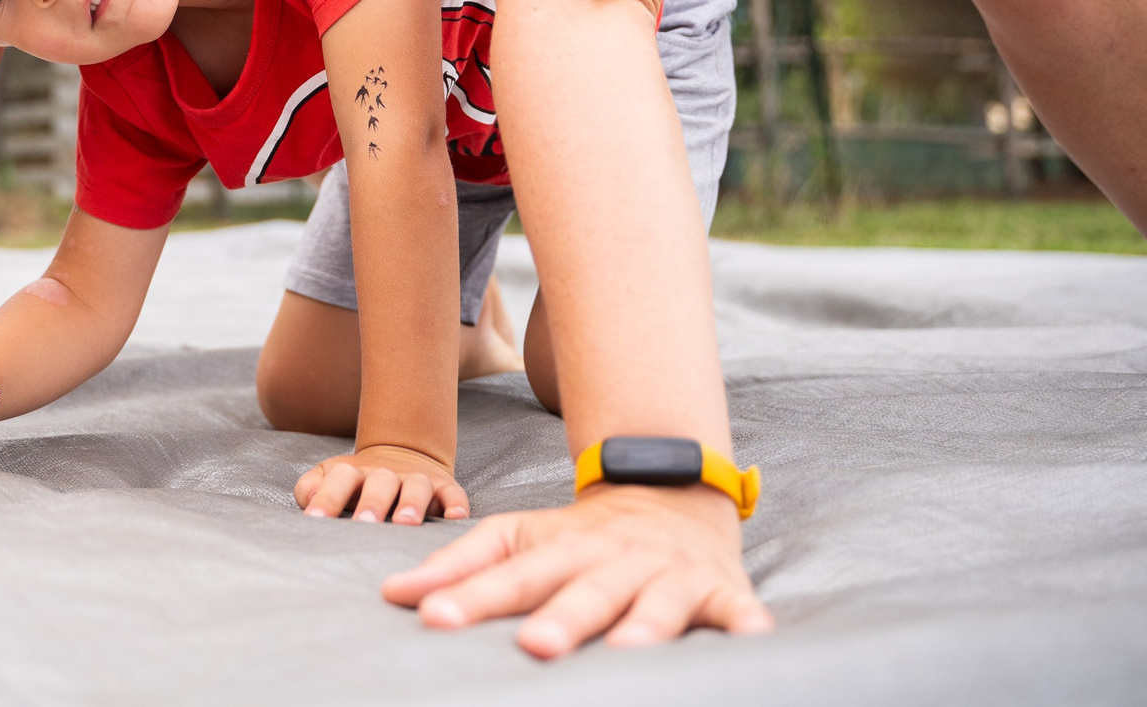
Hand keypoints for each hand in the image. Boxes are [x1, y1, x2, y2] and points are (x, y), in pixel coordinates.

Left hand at [294, 443, 467, 525]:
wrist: (402, 455)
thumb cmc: (358, 483)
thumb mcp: (330, 479)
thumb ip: (311, 489)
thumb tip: (307, 501)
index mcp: (355, 473)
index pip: (339, 479)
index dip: (327, 498)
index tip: (316, 520)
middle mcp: (386, 474)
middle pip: (380, 483)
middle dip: (372, 503)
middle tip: (364, 524)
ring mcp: (416, 479)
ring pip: (416, 487)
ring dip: (411, 503)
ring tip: (405, 523)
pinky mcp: (444, 487)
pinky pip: (453, 494)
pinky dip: (455, 504)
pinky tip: (454, 518)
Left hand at [381, 483, 770, 656]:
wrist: (670, 495)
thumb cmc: (581, 536)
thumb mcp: (520, 539)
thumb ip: (461, 568)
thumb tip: (392, 595)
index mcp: (561, 548)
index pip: (511, 576)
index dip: (472, 596)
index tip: (433, 617)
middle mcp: (613, 559)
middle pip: (584, 590)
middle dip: (561, 618)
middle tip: (535, 646)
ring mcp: (667, 575)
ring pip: (655, 603)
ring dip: (645, 625)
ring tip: (628, 650)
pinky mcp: (719, 591)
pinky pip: (735, 610)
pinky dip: (746, 624)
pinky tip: (754, 638)